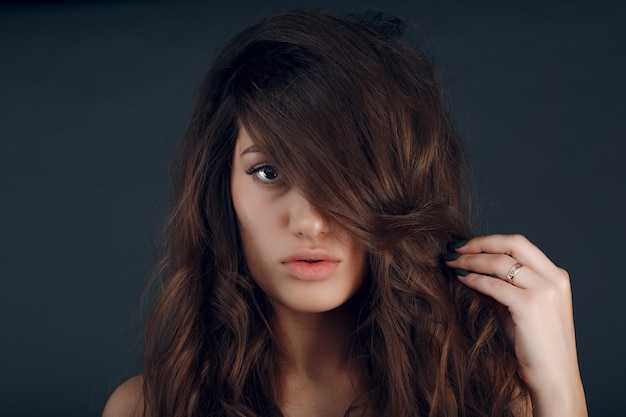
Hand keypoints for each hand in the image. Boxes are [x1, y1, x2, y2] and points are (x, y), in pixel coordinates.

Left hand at [445, 234, 586, 416]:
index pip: (519, 244)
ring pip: (500, 262)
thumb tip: (469, 271)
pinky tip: (460, 279)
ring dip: (471, 260)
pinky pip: (494, 285)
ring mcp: (544, 291)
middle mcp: (553, 279)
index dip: (489, 241)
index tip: (465, 245)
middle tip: (453, 248)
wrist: (552, 378)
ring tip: (451, 263)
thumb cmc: (534, 346)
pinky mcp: (530, 306)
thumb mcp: (517, 309)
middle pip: (512, 244)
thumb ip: (499, 288)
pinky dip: (474, 279)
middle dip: (479, 243)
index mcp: (556, 276)